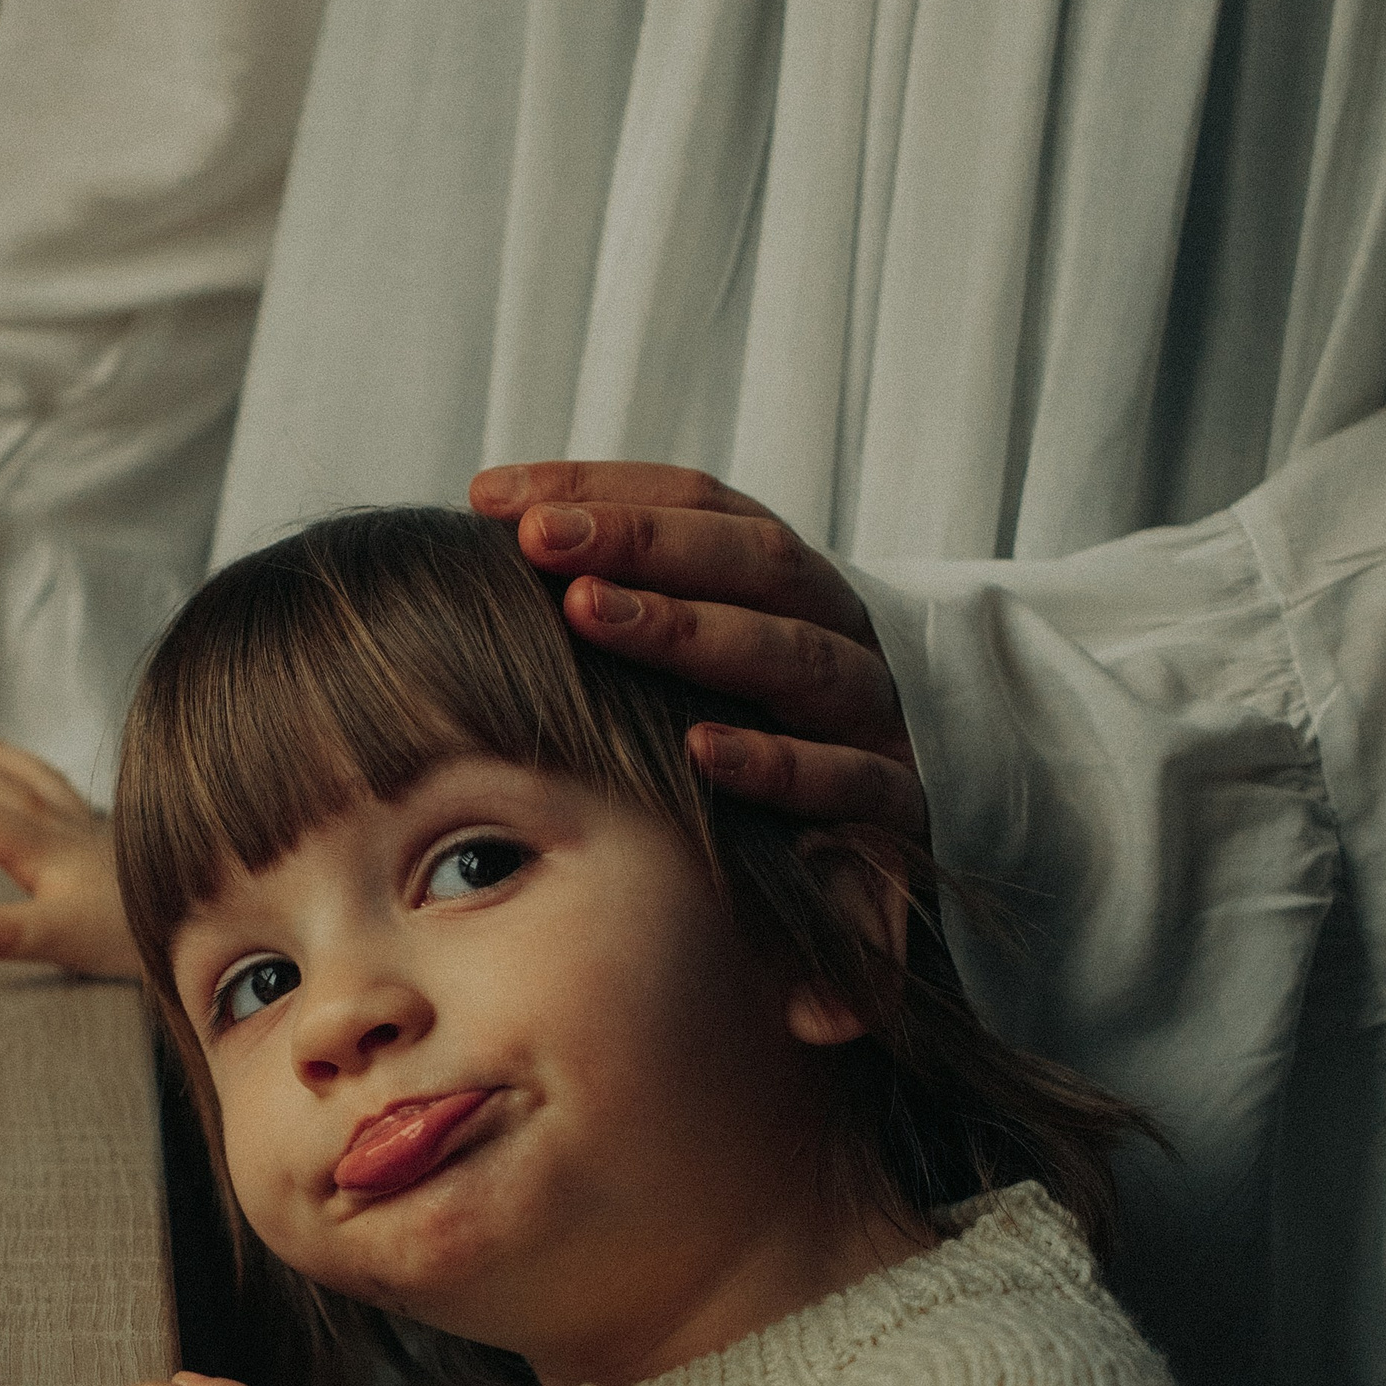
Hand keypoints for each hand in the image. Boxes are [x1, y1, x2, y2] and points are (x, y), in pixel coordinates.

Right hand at [0, 727, 138, 975]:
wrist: (211, 926)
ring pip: (26, 779)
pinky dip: (38, 777)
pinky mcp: (112, 841)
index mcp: (38, 848)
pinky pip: (62, 793)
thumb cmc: (130, 939)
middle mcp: (61, 827)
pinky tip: (40, 785)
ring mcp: (88, 831)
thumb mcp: (56, 942)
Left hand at [467, 461, 924, 837]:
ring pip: (797, 657)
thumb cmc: (749, 775)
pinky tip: (698, 751)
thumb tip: (489, 551)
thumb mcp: (693, 687)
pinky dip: (775, 763)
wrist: (869, 894)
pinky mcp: (896, 811)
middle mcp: (840, 638)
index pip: (705, 507)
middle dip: (643, 543)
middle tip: (539, 539)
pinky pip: (844, 780)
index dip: (604, 491)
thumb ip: (617, 622)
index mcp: (791, 591)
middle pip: (756, 564)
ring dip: (690, 631)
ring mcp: (873, 721)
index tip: (491, 496)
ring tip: (587, 611)